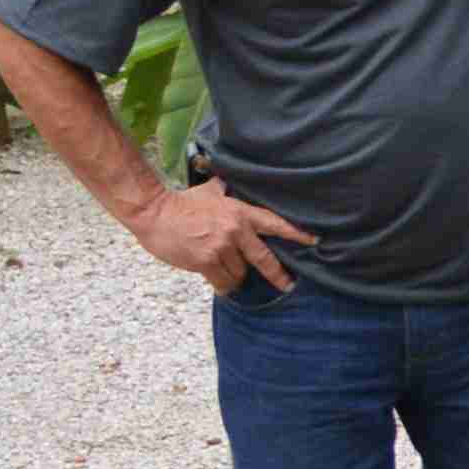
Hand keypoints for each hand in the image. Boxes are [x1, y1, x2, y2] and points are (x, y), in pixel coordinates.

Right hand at [131, 181, 308, 295]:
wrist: (153, 212)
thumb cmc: (181, 203)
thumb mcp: (210, 191)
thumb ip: (225, 191)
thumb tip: (230, 182)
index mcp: (239, 212)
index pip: (275, 223)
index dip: (296, 233)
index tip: (315, 241)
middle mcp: (235, 230)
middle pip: (264, 258)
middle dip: (278, 275)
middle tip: (288, 286)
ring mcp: (221, 246)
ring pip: (240, 272)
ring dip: (234, 275)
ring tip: (223, 270)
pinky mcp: (205, 261)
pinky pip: (222, 281)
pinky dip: (223, 285)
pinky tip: (220, 284)